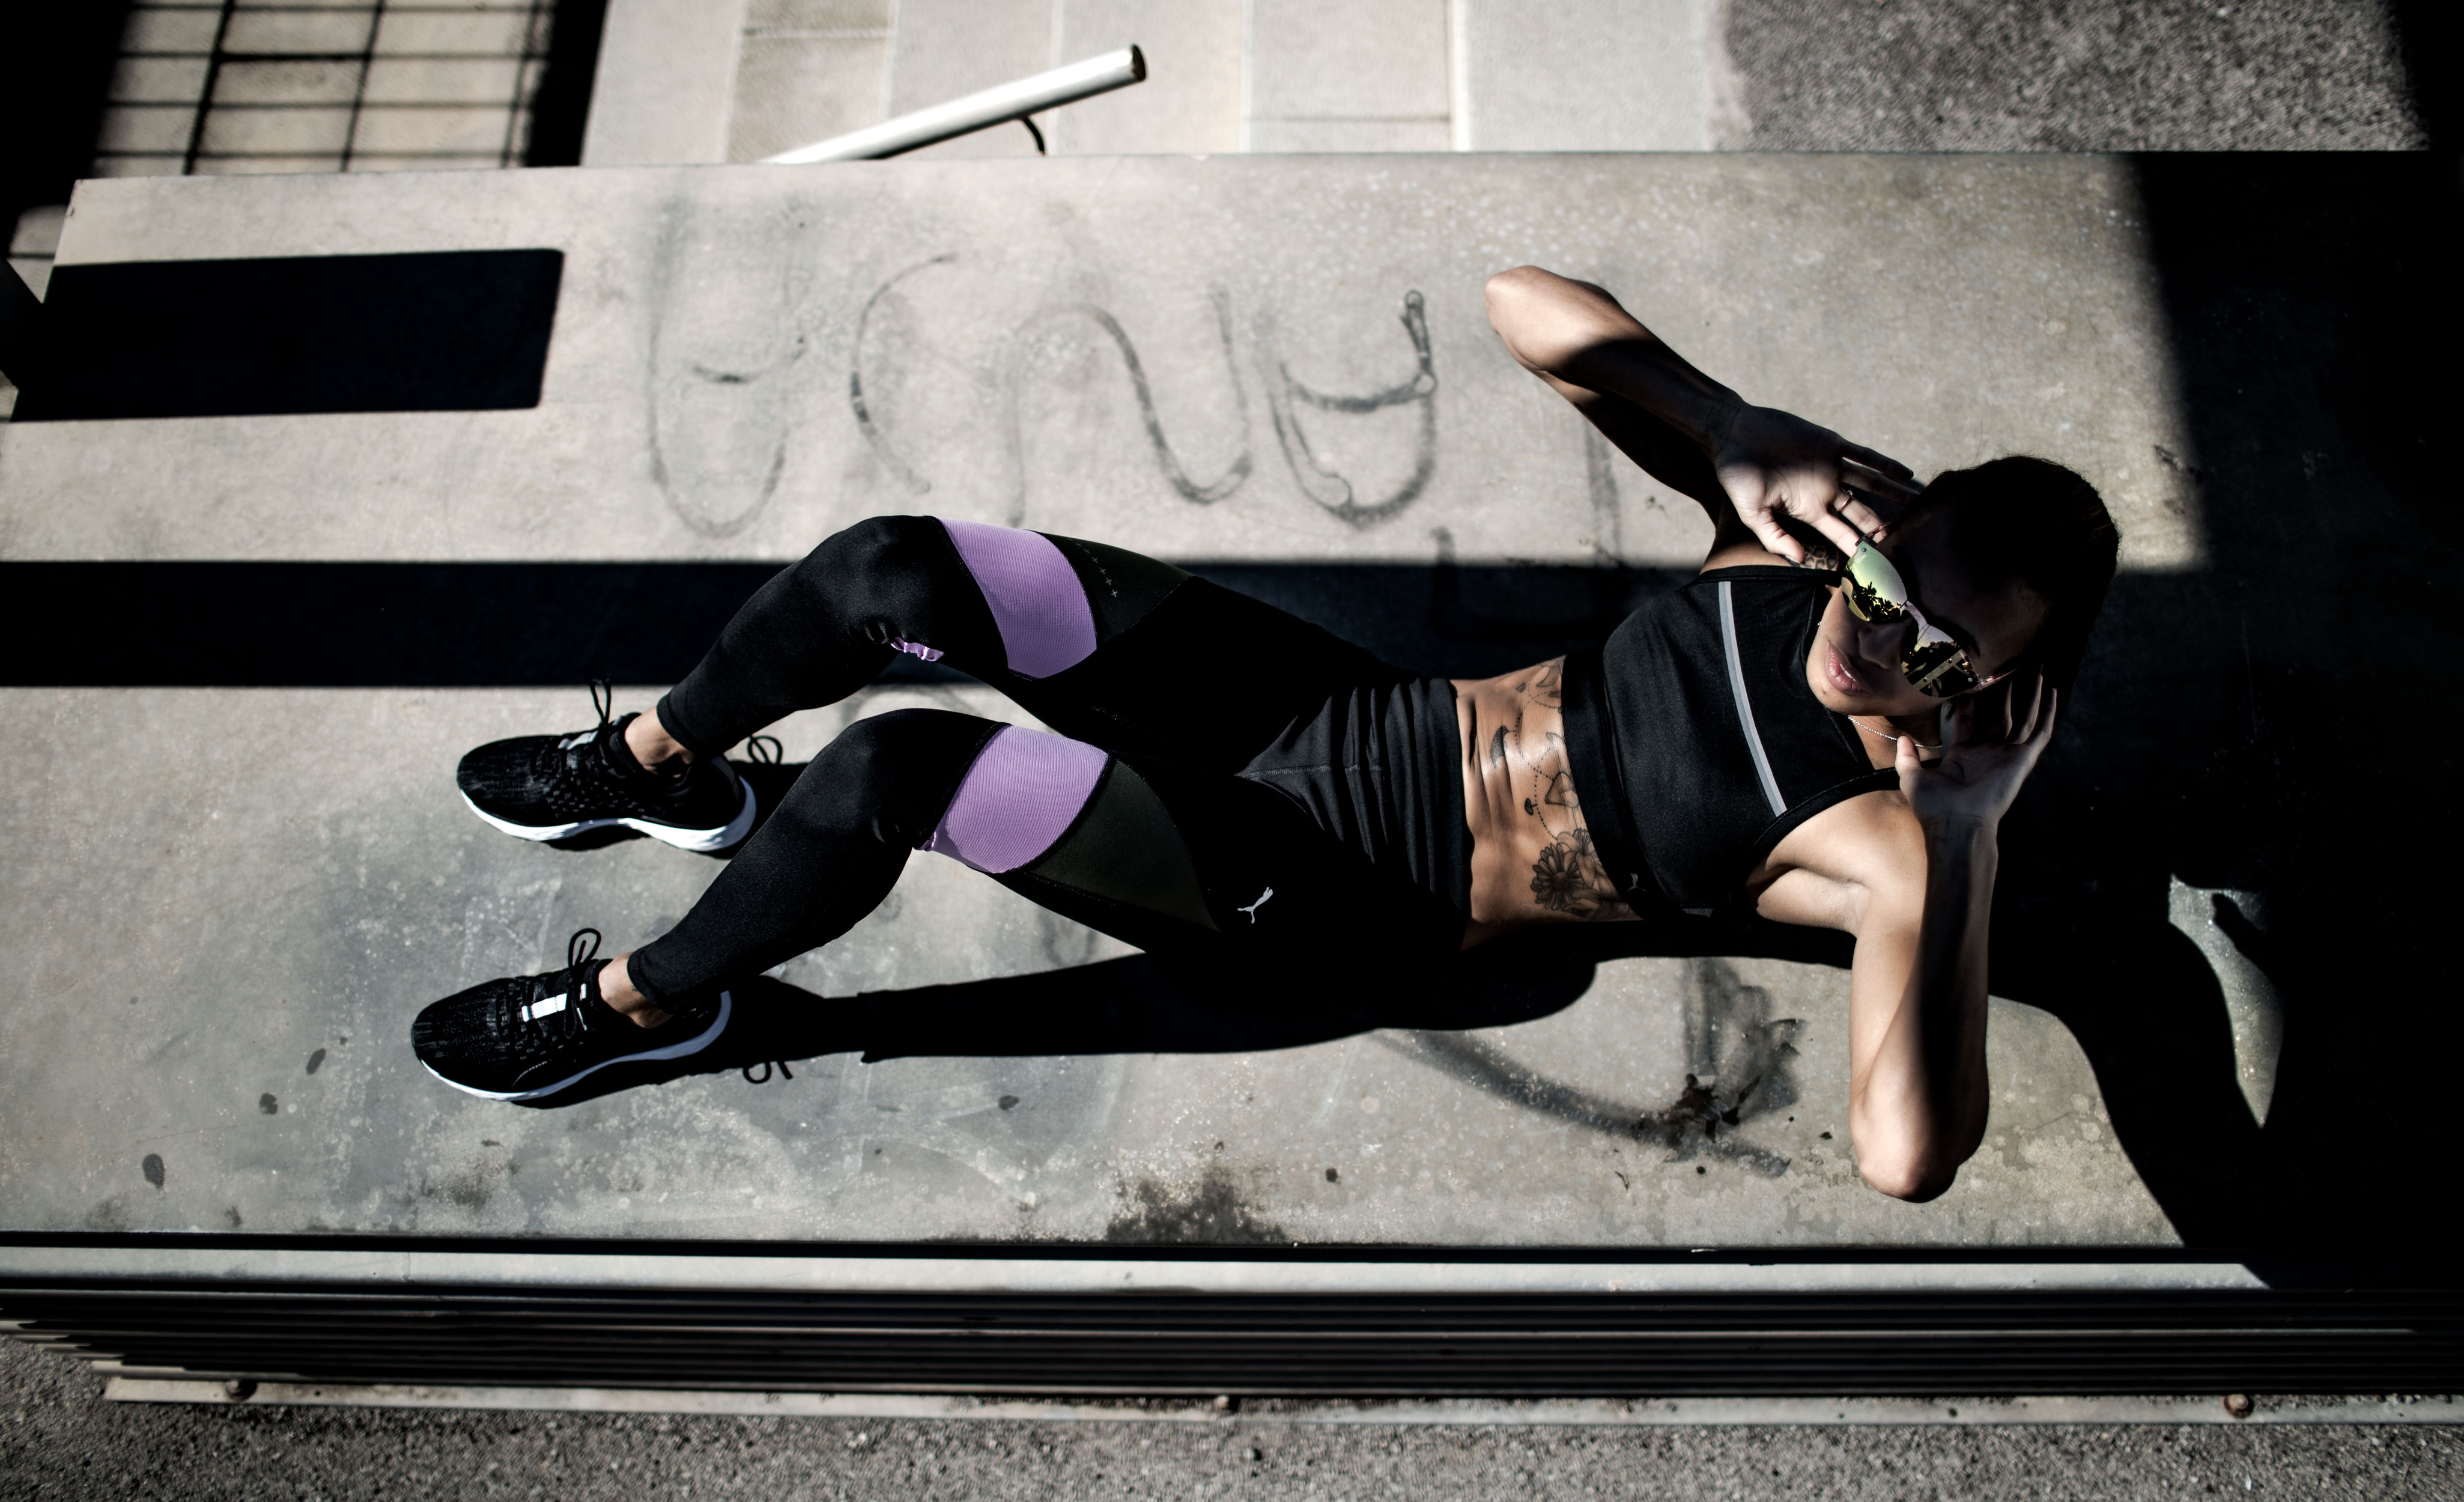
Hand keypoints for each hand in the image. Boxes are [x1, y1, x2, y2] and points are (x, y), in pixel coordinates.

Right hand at [1712, 404, 1922, 562]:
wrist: (1734, 433)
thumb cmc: (1736, 474)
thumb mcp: (1752, 512)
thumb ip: (1775, 536)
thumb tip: (1800, 560)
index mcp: (1808, 510)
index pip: (1840, 534)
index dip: (1859, 548)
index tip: (1878, 563)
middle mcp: (1824, 490)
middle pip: (1862, 513)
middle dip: (1883, 526)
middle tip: (1908, 540)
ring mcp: (1831, 467)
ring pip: (1871, 484)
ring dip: (1894, 494)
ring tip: (1919, 504)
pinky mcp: (1831, 444)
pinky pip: (1865, 456)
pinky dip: (1885, 464)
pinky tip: (1905, 473)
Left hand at [1893, 675, 2058, 832]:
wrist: (1956, 823)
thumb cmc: (1935, 806)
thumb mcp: (1913, 777)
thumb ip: (1907, 757)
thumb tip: (1903, 738)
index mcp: (1964, 756)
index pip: (1970, 720)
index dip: (1971, 700)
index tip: (1970, 678)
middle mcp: (1988, 753)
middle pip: (2000, 714)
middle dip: (2005, 691)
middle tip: (2009, 667)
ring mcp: (2007, 755)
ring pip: (2023, 717)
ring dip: (2030, 693)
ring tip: (2035, 669)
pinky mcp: (2023, 759)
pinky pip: (2040, 731)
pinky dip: (2047, 712)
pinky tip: (2050, 691)